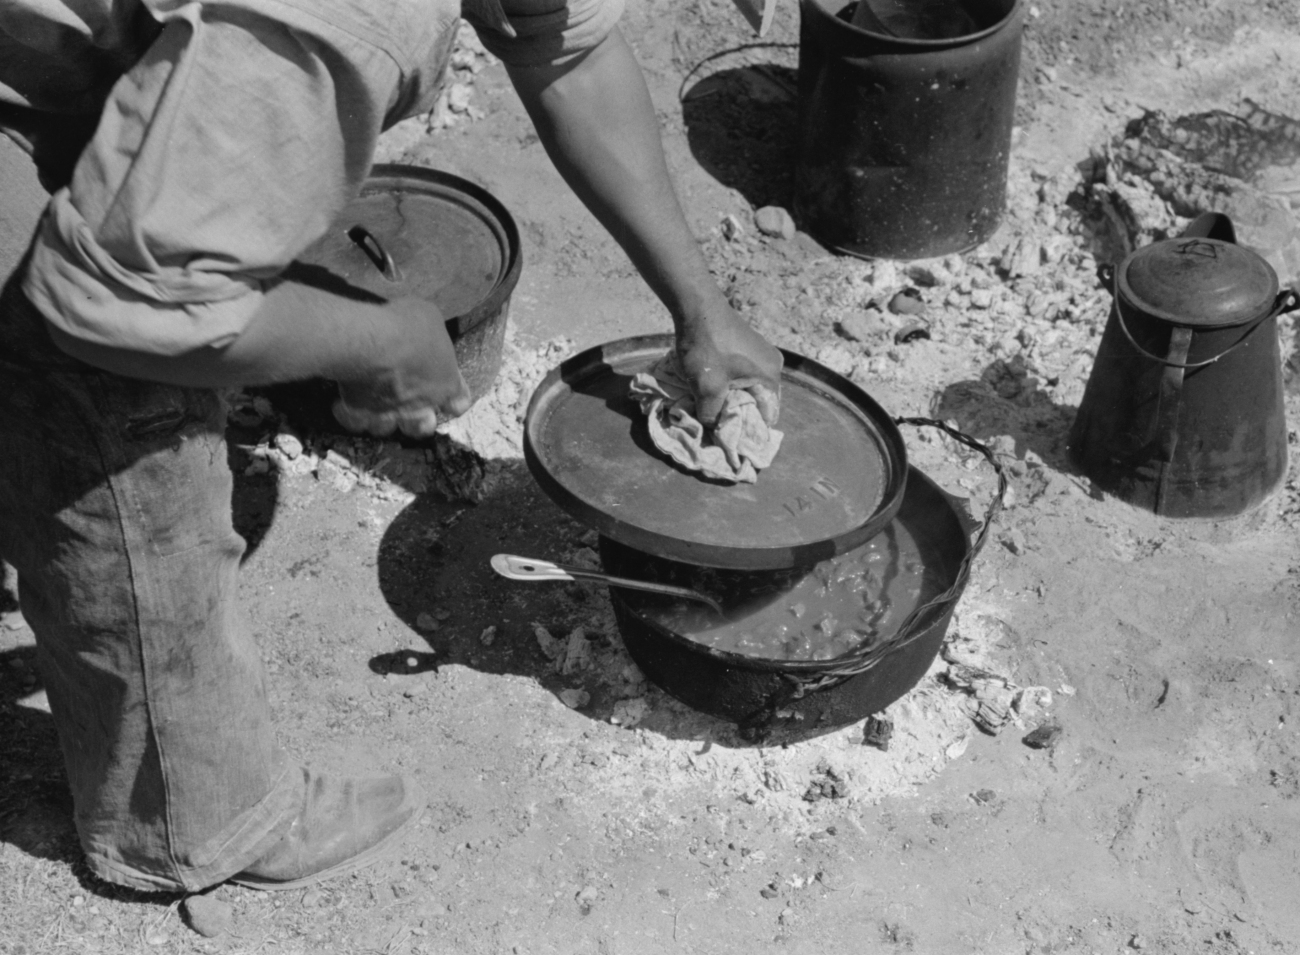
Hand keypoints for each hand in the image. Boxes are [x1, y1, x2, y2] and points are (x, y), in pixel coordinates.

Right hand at [331, 297, 471, 437]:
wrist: (373, 342)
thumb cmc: (409, 326)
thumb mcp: (429, 318)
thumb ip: (429, 335)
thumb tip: (421, 332)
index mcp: (446, 383)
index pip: (459, 403)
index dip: (453, 401)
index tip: (446, 394)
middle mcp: (420, 405)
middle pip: (422, 429)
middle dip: (417, 422)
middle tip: (408, 406)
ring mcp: (389, 412)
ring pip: (386, 430)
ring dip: (381, 420)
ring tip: (373, 406)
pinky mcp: (359, 411)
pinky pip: (353, 421)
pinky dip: (348, 414)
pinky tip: (343, 403)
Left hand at [676, 302, 782, 426]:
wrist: (697, 307)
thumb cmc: (707, 347)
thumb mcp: (707, 388)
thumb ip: (711, 415)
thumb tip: (711, 429)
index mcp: (770, 377)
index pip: (767, 416)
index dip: (748, 431)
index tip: (729, 439)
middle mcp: (773, 366)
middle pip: (758, 402)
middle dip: (738, 414)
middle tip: (717, 426)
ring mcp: (761, 354)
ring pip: (748, 388)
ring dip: (730, 399)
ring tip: (712, 408)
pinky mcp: (748, 347)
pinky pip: (742, 375)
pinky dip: (729, 384)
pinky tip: (712, 387)